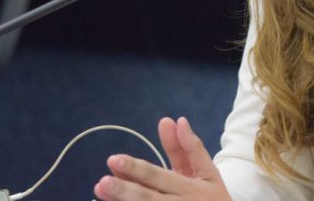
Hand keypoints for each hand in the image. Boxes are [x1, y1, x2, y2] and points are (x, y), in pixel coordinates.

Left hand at [94, 117, 231, 200]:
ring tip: (100, 191)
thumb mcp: (208, 172)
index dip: (136, 169)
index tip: (114, 160)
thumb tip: (178, 120)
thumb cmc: (213, 198)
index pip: (159, 176)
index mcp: (190, 188)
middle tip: (102, 182)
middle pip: (147, 198)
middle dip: (124, 190)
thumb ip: (191, 147)